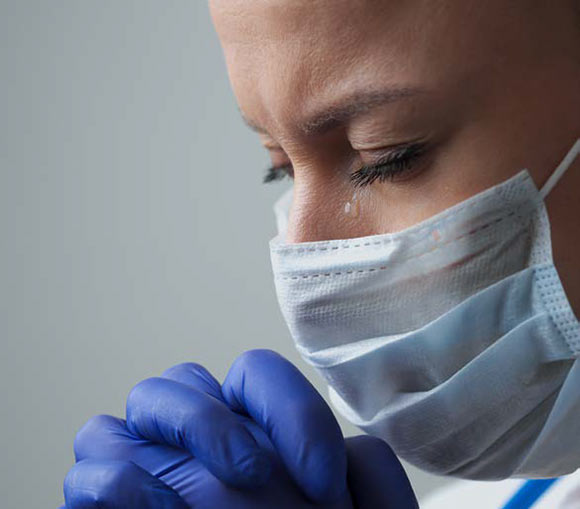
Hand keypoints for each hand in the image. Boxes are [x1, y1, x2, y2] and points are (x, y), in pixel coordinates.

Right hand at [61, 350, 417, 507]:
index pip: (256, 373)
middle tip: (257, 477)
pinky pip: (95, 467)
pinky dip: (124, 479)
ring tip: (214, 487)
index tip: (325, 484)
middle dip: (221, 420)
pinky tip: (165, 508)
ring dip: (183, 428)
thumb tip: (355, 449)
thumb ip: (371, 478)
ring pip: (146, 399)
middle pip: (188, 377)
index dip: (292, 412)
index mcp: (248, 427)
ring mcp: (149, 464)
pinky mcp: (105, 504)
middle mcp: (195, 435)